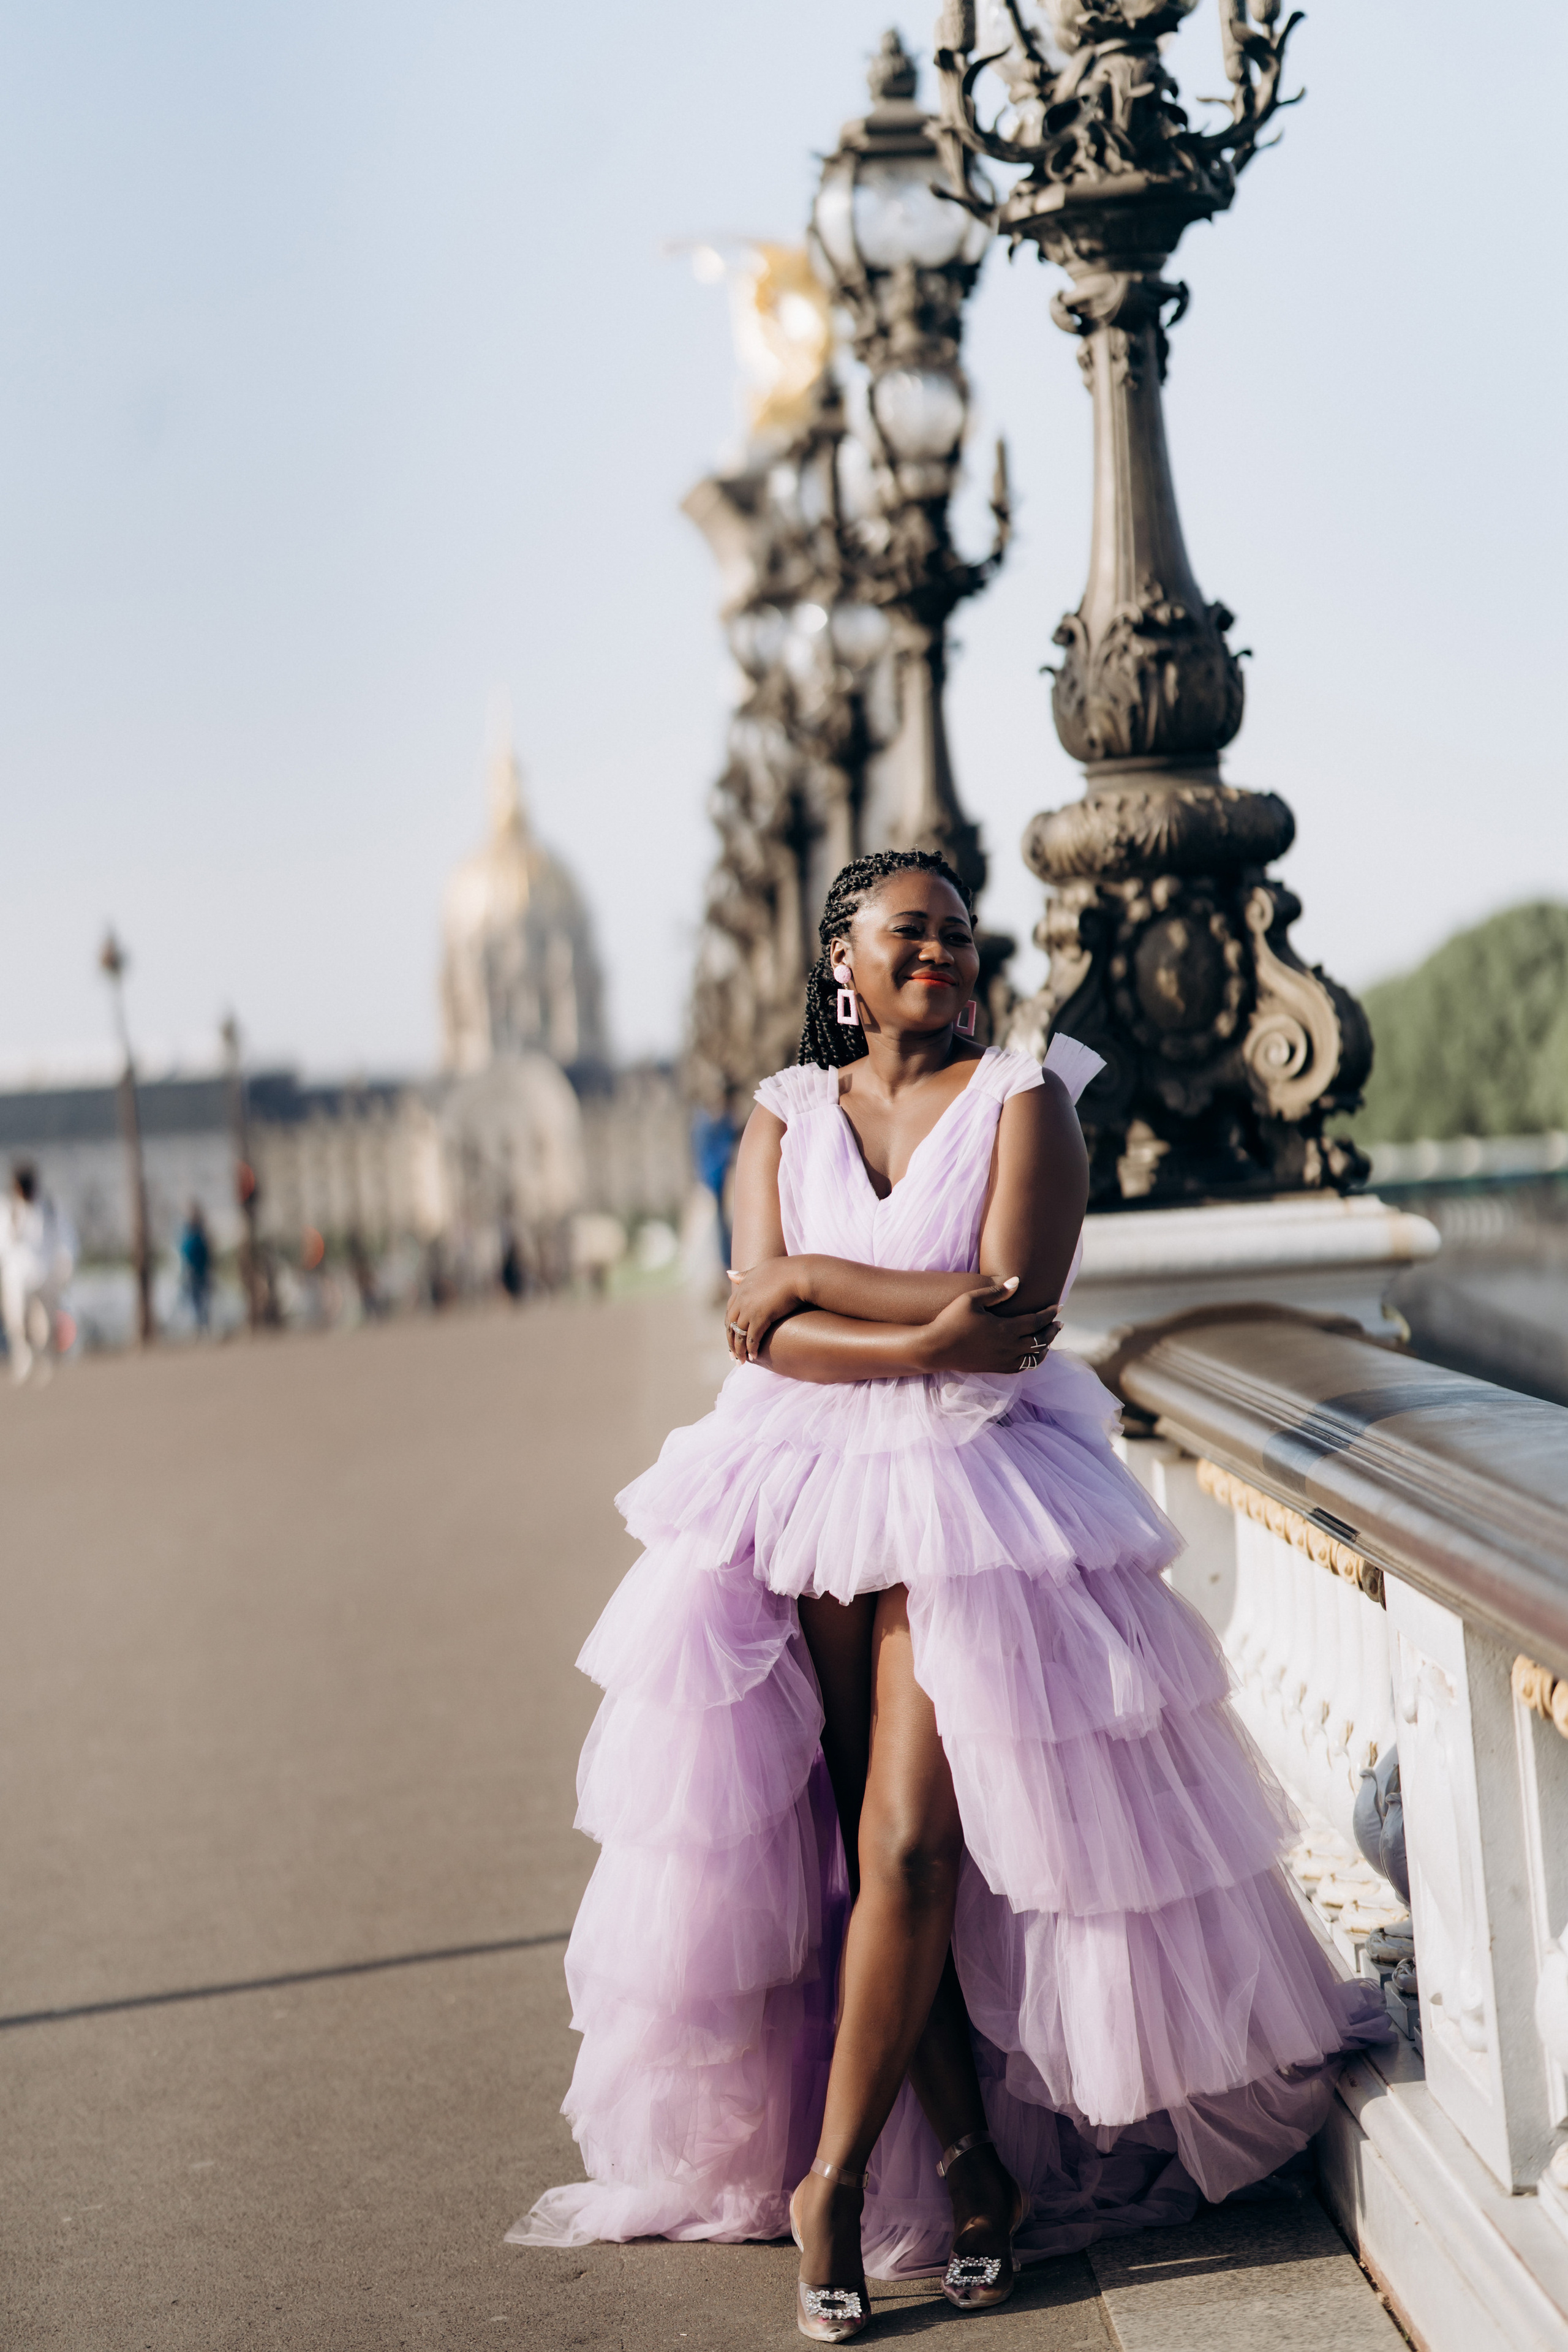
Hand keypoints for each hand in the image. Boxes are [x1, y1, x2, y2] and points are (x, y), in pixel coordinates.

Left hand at [725, 1261, 806, 1361]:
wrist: (800, 1274)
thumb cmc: (786, 1270)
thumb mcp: (760, 1269)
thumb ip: (744, 1274)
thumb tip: (729, 1273)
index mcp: (741, 1289)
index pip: (730, 1312)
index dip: (730, 1326)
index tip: (732, 1337)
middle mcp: (741, 1299)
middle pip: (731, 1325)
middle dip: (731, 1342)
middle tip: (733, 1356)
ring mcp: (749, 1308)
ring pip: (739, 1334)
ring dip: (739, 1350)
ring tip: (741, 1362)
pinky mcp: (760, 1317)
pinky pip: (752, 1337)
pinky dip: (751, 1349)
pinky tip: (753, 1357)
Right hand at [917, 1280, 1060, 1376]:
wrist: (935, 1348)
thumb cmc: (951, 1320)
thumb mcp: (971, 1299)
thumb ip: (996, 1292)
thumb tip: (1017, 1282)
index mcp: (1005, 1328)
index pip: (1036, 1321)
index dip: (1049, 1314)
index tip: (1058, 1306)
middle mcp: (1008, 1347)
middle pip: (1040, 1340)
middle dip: (1051, 1330)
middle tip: (1058, 1323)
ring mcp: (1003, 1360)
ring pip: (1034, 1357)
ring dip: (1045, 1347)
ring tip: (1048, 1340)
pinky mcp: (995, 1368)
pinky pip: (1022, 1367)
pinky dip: (1032, 1361)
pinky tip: (1032, 1355)